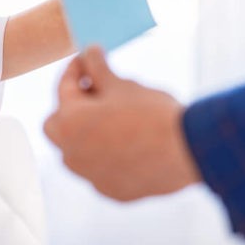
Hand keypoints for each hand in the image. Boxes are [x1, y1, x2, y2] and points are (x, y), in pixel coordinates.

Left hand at [43, 47, 201, 200]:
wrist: (186, 151)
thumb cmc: (151, 114)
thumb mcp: (122, 85)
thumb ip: (98, 68)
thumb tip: (89, 52)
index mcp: (68, 123)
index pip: (63, 88)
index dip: (75, 69)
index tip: (87, 59)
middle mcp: (72, 154)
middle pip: (59, 125)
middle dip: (72, 106)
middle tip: (97, 90)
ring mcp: (91, 177)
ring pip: (78, 151)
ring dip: (89, 134)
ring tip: (116, 117)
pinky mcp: (113, 191)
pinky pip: (102, 170)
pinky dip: (109, 156)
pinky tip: (132, 143)